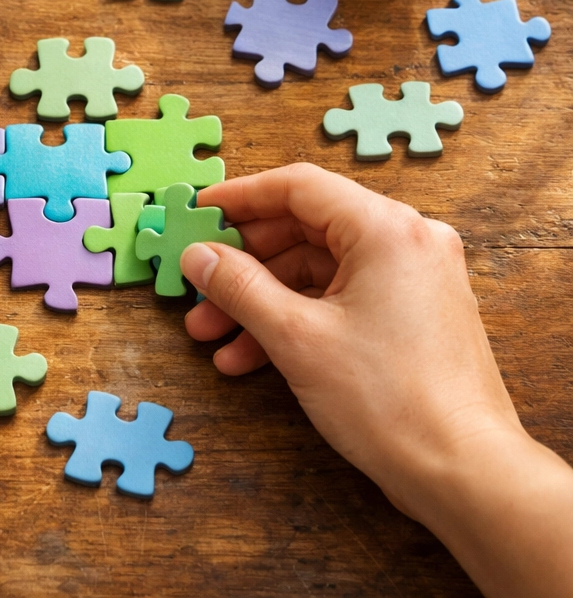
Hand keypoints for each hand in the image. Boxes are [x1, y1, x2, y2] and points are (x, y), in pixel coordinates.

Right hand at [180, 163, 572, 597]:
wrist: (464, 475)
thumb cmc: (389, 400)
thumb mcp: (296, 336)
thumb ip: (239, 286)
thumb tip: (197, 256)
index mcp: (385, 228)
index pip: (298, 187)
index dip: (239, 197)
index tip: (198, 214)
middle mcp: (405, 241)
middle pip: (304, 229)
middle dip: (243, 264)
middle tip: (197, 283)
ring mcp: (412, 279)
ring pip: (317, 270)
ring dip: (261, 299)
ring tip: (211, 334)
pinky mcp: (411, 315)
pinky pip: (339, 298)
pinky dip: (294, 319)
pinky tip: (249, 356)